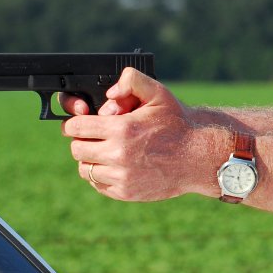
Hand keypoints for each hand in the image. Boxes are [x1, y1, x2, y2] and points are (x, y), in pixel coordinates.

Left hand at [62, 68, 224, 200]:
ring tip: (103, 152)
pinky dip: (100, 176)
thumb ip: (132, 80)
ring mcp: (122, 177)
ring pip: (85, 169)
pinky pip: (98, 185)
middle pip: (77, 149)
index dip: (74, 123)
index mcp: (122, 129)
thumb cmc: (177, 124)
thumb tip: (108, 92)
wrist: (198, 157)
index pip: (75, 127)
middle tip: (93, 137)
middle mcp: (119, 155)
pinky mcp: (126, 192)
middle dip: (82, 140)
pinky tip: (114, 166)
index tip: (80, 123)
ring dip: (90, 159)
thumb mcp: (158, 93)